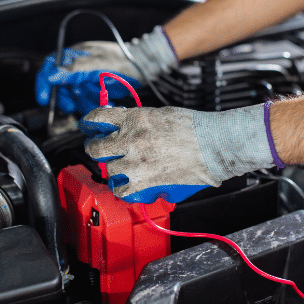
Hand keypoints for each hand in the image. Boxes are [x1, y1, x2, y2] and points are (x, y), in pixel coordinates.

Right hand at [35, 27, 176, 114]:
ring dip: (78, 100)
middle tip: (69, 105)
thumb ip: (76, 68)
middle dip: (63, 96)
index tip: (44, 98)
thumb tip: (54, 74)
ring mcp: (86, 75)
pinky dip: (88, 102)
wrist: (144, 66)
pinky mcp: (94, 85)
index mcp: (76, 54)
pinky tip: (97, 101)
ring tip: (90, 101)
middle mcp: (78, 64)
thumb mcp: (99, 63)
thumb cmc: (124, 60)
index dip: (44, 82)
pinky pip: (84, 97)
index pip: (51, 65)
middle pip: (60, 83)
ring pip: (72, 93)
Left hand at [80, 104, 277, 203]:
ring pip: (109, 170)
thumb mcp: (161, 114)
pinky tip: (127, 185)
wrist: (214, 145)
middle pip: (96, 148)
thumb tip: (127, 126)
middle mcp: (130, 139)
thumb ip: (140, 121)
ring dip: (113, 170)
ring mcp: (136, 162)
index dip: (90, 122)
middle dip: (95, 149)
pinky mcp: (144, 181)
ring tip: (121, 169)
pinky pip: (122, 189)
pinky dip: (123, 188)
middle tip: (98, 150)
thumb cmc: (196, 128)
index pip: (99, 118)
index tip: (89, 125)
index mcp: (135, 118)